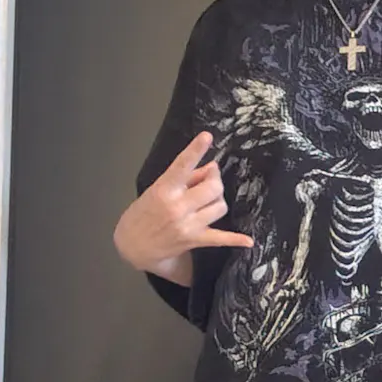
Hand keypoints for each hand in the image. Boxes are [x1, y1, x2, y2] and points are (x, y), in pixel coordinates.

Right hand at [113, 131, 253, 279]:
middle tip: (210, 180)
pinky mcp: (194, 240)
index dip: (195, 150)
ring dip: (217, 201)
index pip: (182, 165)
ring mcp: (187, 224)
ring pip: (219, 206)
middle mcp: (176, 206)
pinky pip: (220, 238)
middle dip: (215, 181)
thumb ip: (185, 178)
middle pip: (212, 187)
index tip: (207, 136)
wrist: (133, 245)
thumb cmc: (144, 213)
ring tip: (207, 202)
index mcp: (164, 189)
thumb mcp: (158, 189)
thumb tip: (212, 168)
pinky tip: (248, 241)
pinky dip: (235, 239)